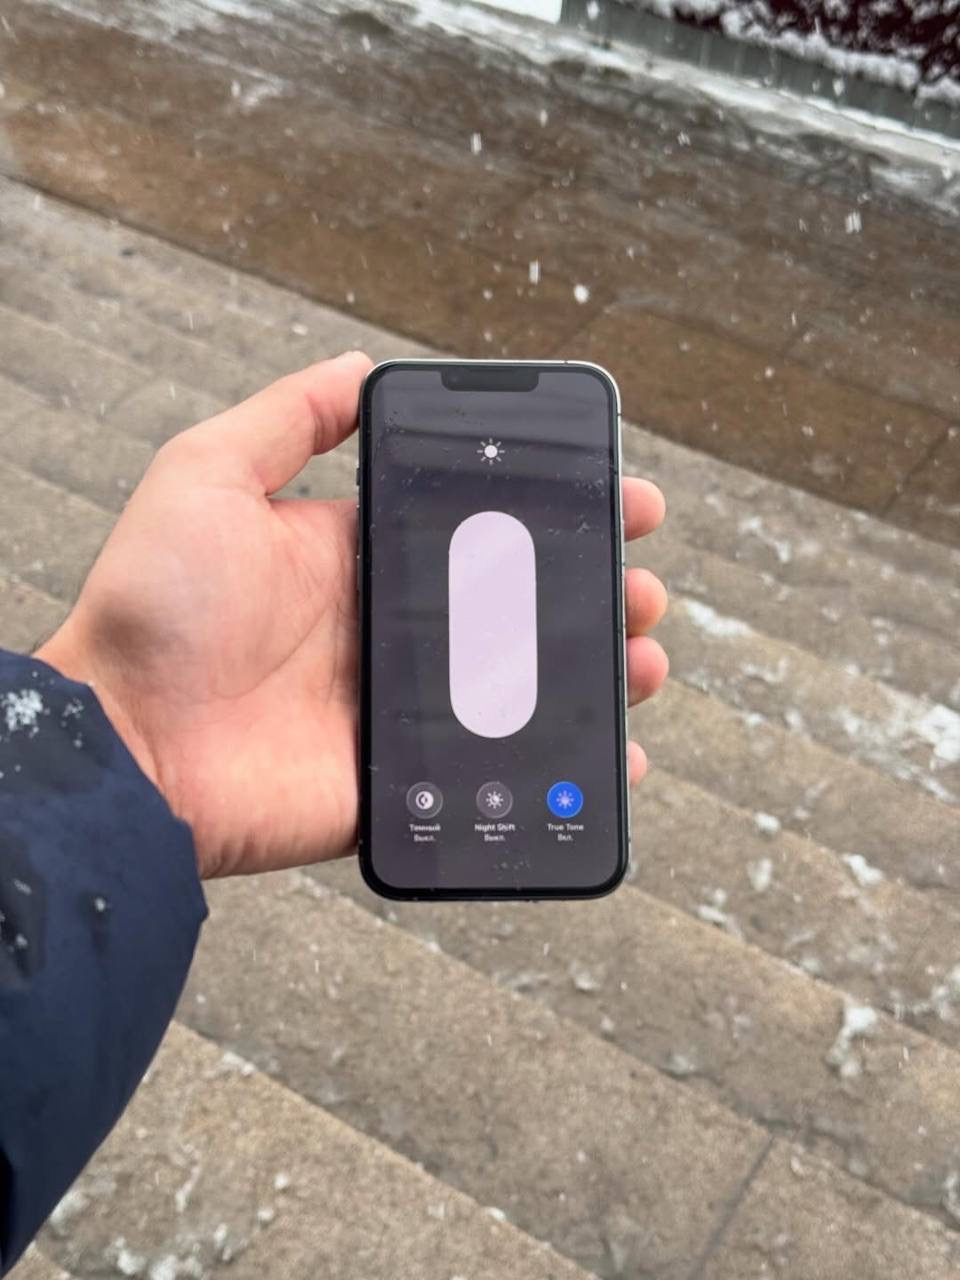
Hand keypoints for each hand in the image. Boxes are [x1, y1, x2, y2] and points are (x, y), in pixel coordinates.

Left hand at [36, 353, 667, 877]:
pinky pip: (498, 778)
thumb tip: (360, 365)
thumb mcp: (207, 476)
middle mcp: (390, 629)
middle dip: (594, 591)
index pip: (481, 525)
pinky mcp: (398, 781)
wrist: (124, 744)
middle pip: (519, 606)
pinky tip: (615, 756)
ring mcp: (400, 710)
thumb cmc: (154, 607)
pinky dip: (564, 774)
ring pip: (524, 689)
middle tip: (642, 587)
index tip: (620, 498)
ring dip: (596, 672)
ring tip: (642, 658)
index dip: (555, 510)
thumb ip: (285, 418)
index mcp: (361, 556)